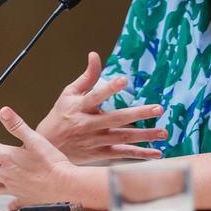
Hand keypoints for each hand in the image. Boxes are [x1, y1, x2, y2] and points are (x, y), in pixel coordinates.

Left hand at [0, 107, 83, 210]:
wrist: (63, 186)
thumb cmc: (52, 164)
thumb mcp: (36, 139)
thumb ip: (18, 126)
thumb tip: (4, 112)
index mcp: (8, 158)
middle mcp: (6, 174)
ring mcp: (12, 187)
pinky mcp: (21, 197)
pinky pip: (8, 199)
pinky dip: (4, 198)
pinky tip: (6, 200)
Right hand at [36, 52, 165, 163]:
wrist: (46, 148)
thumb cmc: (60, 116)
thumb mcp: (69, 94)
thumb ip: (87, 77)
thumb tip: (95, 55)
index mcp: (80, 107)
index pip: (96, 95)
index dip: (109, 88)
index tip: (124, 80)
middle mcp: (89, 124)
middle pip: (116, 118)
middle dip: (138, 114)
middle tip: (159, 108)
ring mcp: (95, 141)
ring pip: (123, 138)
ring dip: (145, 136)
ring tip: (163, 132)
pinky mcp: (99, 154)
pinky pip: (122, 154)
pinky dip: (139, 155)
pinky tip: (157, 153)